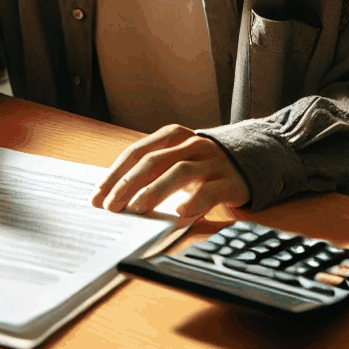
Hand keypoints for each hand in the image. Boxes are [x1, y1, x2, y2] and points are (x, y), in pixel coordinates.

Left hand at [89, 125, 250, 217]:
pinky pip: (210, 190)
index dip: (115, 173)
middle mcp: (191, 145)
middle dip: (128, 184)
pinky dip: (194, 201)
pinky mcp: (230, 181)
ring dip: (156, 190)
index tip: (98, 195)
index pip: (137, 152)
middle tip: (111, 205)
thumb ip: (152, 171)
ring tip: (138, 208)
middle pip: (154, 161)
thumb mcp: (176, 159)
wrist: (251, 159)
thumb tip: (114, 194)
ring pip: (179, 172)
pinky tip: (181, 212)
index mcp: (173, 136)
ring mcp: (211, 162)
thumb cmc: (201, 164)